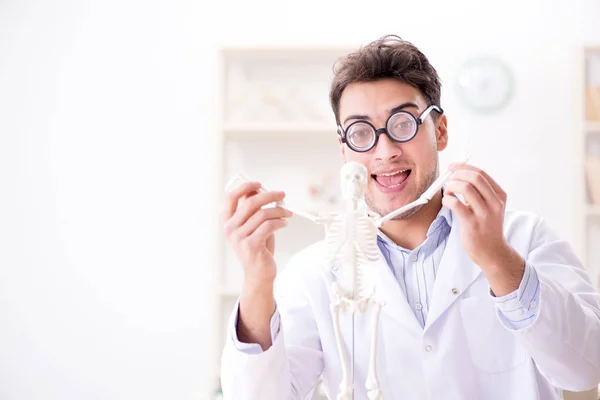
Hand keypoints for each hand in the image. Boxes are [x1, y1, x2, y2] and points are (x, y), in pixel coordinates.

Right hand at [221, 181, 292, 288]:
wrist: (259, 273)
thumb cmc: (258, 247)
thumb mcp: (253, 226)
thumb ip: (252, 209)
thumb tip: (258, 189)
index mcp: (227, 221)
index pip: (231, 197)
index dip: (245, 187)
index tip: (260, 184)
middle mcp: (230, 229)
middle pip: (250, 202)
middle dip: (269, 195)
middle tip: (282, 195)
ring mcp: (239, 238)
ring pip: (263, 214)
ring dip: (279, 211)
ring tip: (288, 213)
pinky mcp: (251, 245)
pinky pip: (269, 226)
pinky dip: (280, 222)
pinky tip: (285, 223)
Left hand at [442, 164, 524, 293]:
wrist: (492, 251)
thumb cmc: (486, 227)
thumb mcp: (489, 206)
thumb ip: (478, 192)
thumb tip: (457, 174)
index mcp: (499, 195)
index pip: (481, 173)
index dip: (464, 167)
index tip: (452, 167)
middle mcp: (495, 203)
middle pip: (475, 178)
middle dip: (457, 174)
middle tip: (448, 179)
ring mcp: (484, 213)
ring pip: (466, 188)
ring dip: (451, 186)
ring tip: (447, 192)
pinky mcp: (472, 224)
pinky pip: (456, 204)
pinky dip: (447, 199)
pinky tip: (447, 202)